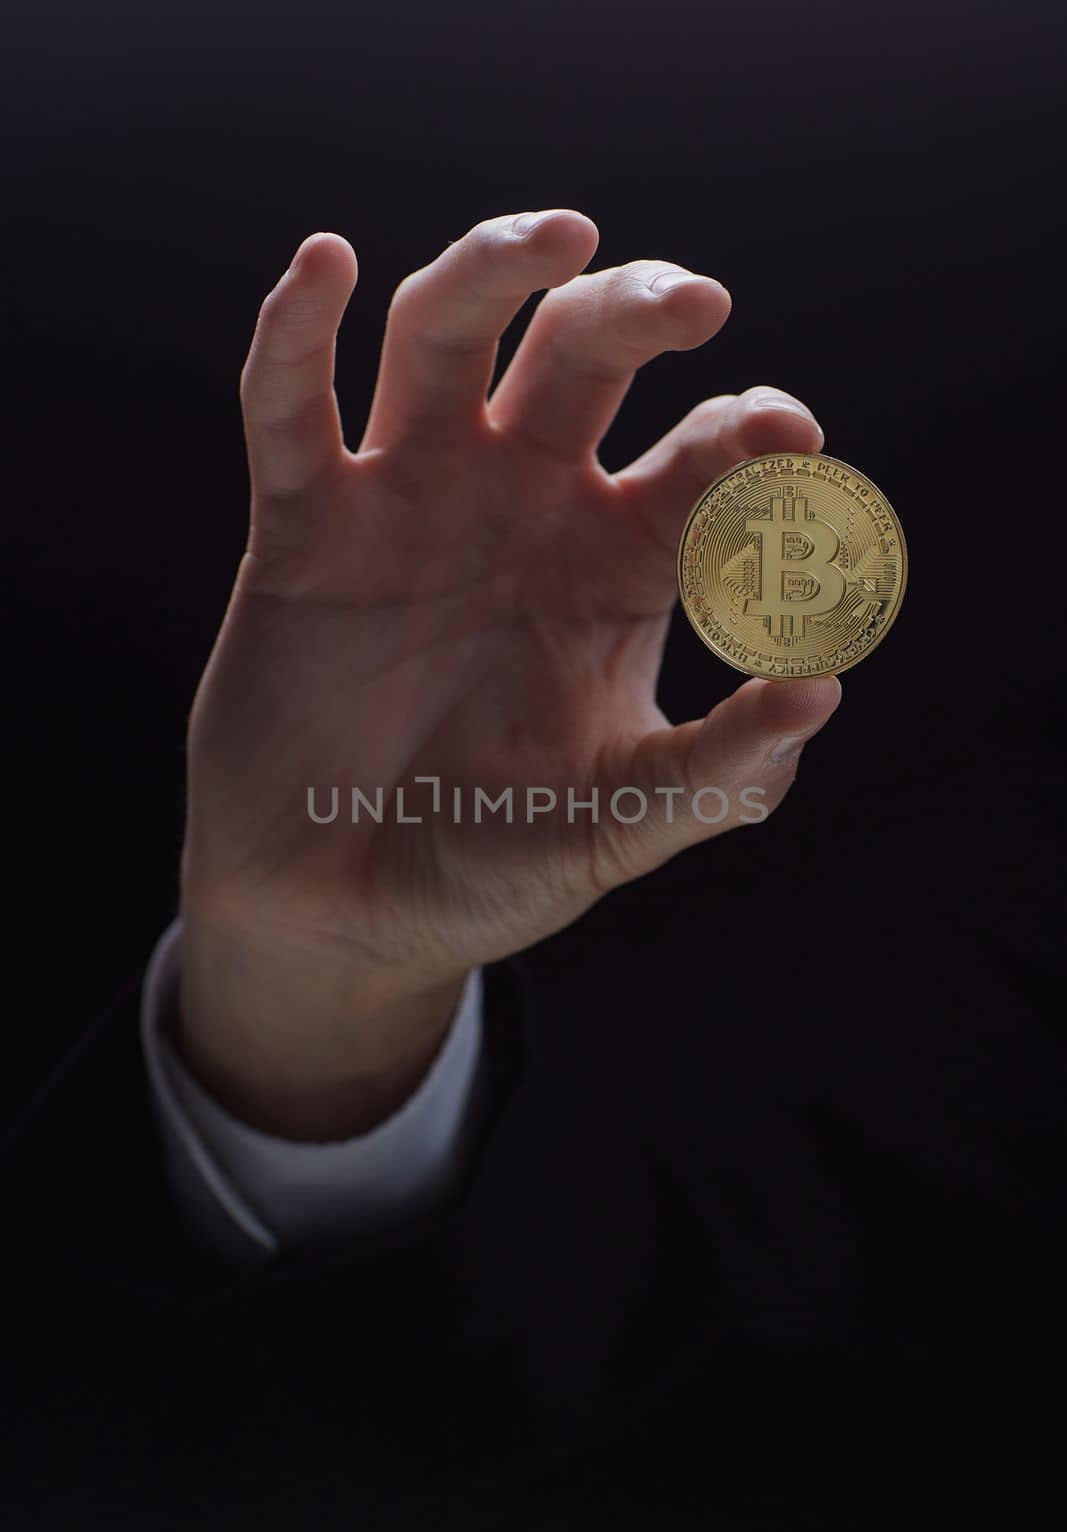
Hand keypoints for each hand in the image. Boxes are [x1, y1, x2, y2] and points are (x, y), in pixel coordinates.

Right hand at [178, 209, 840, 1136]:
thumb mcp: (620, 824)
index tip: (790, 439)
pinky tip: (324, 268)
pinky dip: (295, 335)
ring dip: (494, 269)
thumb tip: (825, 686)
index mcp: (616, 564)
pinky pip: (291, 407)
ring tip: (560, 236)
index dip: (749, 434)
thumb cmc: (487, 858)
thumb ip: (720, 768)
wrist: (344, 911)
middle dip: (636, 310)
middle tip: (698, 305)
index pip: (699, 460)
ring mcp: (412, 502)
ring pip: (446, 336)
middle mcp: (522, 507)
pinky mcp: (306, 525)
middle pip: (580, 355)